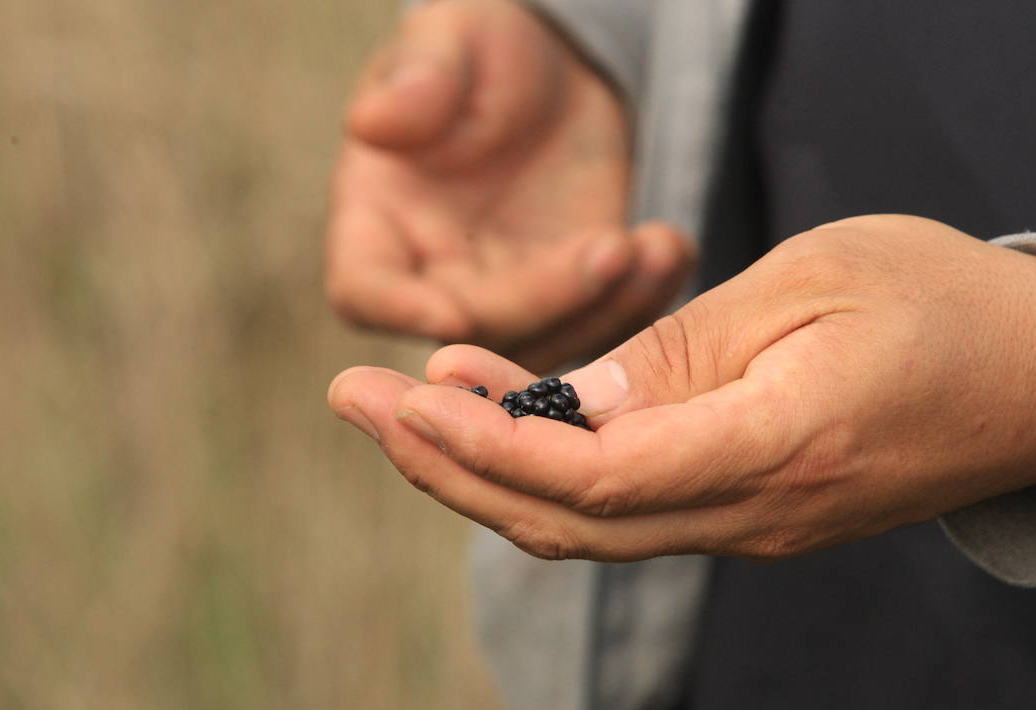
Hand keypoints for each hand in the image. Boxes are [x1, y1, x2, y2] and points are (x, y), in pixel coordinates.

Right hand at [326, 0, 694, 372]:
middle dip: (544, 299)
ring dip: (606, 310)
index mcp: (378, 223)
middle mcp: (435, 278)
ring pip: (547, 344)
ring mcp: (508, 299)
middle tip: (612, 247)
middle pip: (474, 330)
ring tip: (655, 248)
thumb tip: (373, 122)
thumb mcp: (455, 39)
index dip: (400, 312)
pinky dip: (644, 299)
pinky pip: (605, 325)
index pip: (365, 289)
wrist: (556, 72)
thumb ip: (421, 79)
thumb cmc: (484, 49)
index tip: (453, 314)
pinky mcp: (571, 301)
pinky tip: (670, 250)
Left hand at [328, 215, 1035, 561]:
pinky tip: (506, 414)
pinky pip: (631, 512)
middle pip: (566, 522)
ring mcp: (756, 528)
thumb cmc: (943, 302)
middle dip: (446, 466)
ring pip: (589, 526)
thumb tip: (562, 413)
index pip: (593, 480)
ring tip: (406, 401)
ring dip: (486, 470)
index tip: (395, 398)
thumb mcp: (809, 285)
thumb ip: (680, 357)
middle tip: (353, 398)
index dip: (481, 448)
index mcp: (777, 448)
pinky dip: (551, 470)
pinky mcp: (754, 515)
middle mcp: (757, 515)